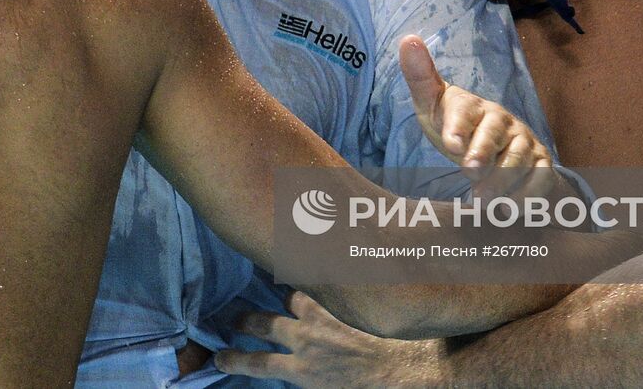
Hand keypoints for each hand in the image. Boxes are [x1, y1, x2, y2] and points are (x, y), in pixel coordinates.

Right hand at [214, 291, 442, 386]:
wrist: (423, 369)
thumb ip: (316, 383)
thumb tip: (304, 376)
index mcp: (306, 372)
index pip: (257, 365)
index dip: (234, 360)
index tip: (219, 356)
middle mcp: (310, 340)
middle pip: (264, 324)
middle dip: (245, 320)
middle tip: (235, 317)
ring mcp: (331, 315)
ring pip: (294, 296)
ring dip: (286, 294)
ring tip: (281, 289)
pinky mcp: (353, 300)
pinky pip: (327, 282)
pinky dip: (319, 276)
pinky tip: (321, 265)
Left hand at [401, 35, 555, 195]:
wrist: (492, 147)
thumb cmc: (455, 125)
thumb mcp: (432, 104)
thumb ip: (420, 77)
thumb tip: (408, 38)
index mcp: (473, 105)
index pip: (465, 110)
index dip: (458, 126)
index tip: (450, 143)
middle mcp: (501, 120)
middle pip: (494, 135)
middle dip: (482, 154)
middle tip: (469, 172)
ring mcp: (523, 141)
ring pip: (518, 160)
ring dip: (501, 182)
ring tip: (481, 201)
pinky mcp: (541, 162)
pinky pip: (541, 178)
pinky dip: (528, 195)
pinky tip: (509, 209)